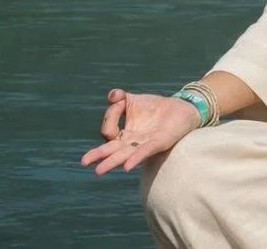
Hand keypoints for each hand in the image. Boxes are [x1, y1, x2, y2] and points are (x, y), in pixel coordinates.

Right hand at [80, 87, 199, 175]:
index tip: (118, 100)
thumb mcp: (134, 99)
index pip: (109, 130)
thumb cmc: (155, 107)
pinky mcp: (158, 143)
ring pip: (124, 154)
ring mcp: (143, 144)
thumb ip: (120, 99)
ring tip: (99, 170)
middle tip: (84, 162)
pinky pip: (144, 152)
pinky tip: (127, 166)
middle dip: (98, 155)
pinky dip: (135, 158)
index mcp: (124, 133)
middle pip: (112, 150)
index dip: (110, 114)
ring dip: (112, 162)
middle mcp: (131, 142)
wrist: (181, 108)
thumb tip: (112, 96)